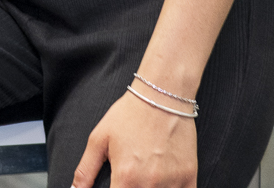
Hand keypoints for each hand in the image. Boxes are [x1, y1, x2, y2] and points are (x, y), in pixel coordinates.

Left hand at [72, 90, 196, 187]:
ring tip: (145, 178)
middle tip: (130, 179)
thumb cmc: (130, 114)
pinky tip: (163, 183)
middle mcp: (149, 184)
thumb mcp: (99, 139)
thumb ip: (85, 171)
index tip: (116, 187)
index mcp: (125, 178)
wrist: (162, 95)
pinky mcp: (189, 177)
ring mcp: (171, 182)